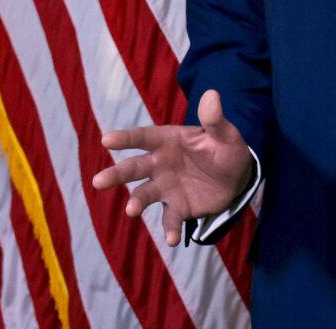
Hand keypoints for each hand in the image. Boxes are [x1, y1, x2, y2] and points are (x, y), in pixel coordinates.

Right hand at [91, 89, 253, 246]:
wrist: (237, 178)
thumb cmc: (226, 149)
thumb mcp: (225, 135)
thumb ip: (215, 120)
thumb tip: (212, 95)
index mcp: (169, 140)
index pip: (143, 137)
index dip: (126, 138)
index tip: (106, 140)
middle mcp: (161, 164)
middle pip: (134, 168)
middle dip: (116, 174)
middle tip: (98, 182)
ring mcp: (166, 187)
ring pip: (145, 194)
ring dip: (137, 202)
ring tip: (131, 210)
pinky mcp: (178, 207)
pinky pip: (170, 219)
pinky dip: (169, 229)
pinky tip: (171, 240)